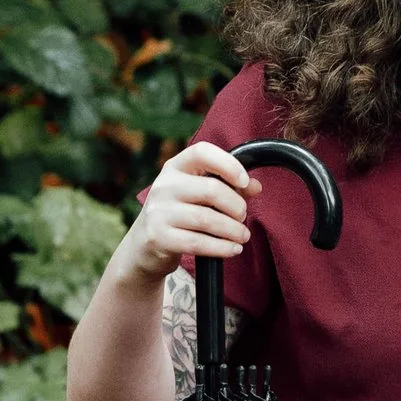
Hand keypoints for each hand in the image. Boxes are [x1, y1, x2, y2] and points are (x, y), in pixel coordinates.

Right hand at [125, 138, 253, 282]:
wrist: (143, 244)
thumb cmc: (179, 213)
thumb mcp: (198, 194)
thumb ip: (228, 186)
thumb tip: (256, 186)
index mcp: (175, 167)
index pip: (201, 152)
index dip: (228, 164)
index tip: (245, 181)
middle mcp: (164, 186)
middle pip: (211, 189)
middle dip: (236, 205)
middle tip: (243, 216)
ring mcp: (159, 212)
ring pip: (206, 219)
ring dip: (232, 230)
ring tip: (243, 235)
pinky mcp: (158, 237)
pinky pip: (197, 243)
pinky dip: (221, 247)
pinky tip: (233, 249)